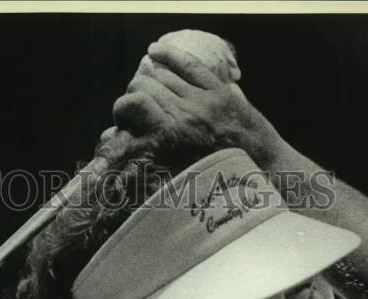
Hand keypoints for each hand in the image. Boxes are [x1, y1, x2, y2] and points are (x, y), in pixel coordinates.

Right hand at [111, 40, 287, 166]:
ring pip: (162, 74)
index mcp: (172, 136)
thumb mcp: (174, 173)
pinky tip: (154, 51)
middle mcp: (185, 113)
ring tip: (146, 89)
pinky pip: (188, 64)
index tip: (122, 119)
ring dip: (148, 78)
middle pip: (144, 86)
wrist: (258, 168)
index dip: (121, 108)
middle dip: (133, 94)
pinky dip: (169, 54)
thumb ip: (142, 154)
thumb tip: (109, 139)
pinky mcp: (218, 90)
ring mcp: (203, 98)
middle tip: (136, 108)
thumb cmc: (214, 177)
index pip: (133, 105)